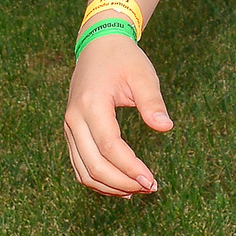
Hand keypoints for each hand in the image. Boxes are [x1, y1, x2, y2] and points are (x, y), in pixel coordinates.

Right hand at [64, 34, 171, 195]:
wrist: (98, 45)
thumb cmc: (124, 59)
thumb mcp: (143, 75)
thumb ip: (152, 101)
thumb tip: (165, 127)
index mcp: (92, 104)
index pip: (109, 147)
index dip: (129, 168)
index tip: (151, 180)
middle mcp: (74, 119)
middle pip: (93, 165)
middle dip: (122, 182)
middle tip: (150, 187)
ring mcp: (69, 128)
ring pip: (83, 170)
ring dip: (109, 186)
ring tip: (137, 190)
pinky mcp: (72, 133)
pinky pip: (79, 165)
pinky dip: (97, 180)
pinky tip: (120, 186)